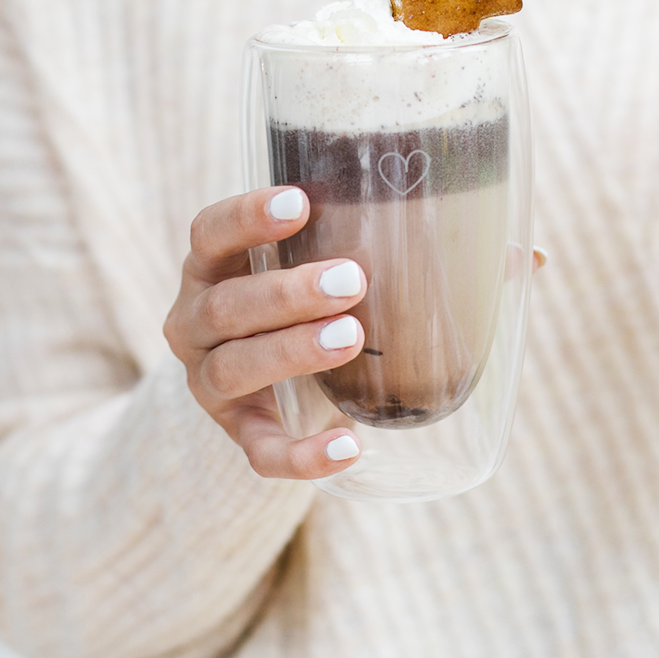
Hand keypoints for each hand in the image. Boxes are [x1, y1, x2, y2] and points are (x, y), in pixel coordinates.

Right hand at [164, 187, 366, 479]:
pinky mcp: (239, 432)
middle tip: (350, 282)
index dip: (247, 217)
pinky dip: (301, 455)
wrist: (265, 378)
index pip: (208, 234)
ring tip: (351, 338)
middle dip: (288, 294)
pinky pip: (260, 452)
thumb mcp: (299, 264)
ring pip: (234, 368)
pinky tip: (348, 446)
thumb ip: (345, 242)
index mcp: (208, 269)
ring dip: (292, 352)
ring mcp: (209, 382)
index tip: (299, 202)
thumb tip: (464, 232)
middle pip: (227, 306)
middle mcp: (194, 322)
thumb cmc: (293, 300)